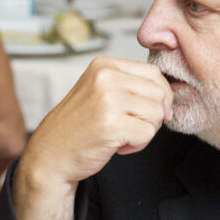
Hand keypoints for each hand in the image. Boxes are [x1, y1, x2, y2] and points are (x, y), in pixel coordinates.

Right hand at [12, 56, 171, 219]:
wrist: (51, 154)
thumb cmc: (77, 127)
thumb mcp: (99, 92)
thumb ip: (129, 85)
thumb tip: (168, 93)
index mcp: (104, 65)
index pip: (153, 72)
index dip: (160, 95)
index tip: (151, 112)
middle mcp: (106, 77)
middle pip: (159, 93)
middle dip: (153, 115)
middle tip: (131, 127)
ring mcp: (108, 100)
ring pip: (157, 114)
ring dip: (144, 131)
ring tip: (121, 136)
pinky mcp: (112, 124)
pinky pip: (147, 134)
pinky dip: (137, 145)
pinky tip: (117, 146)